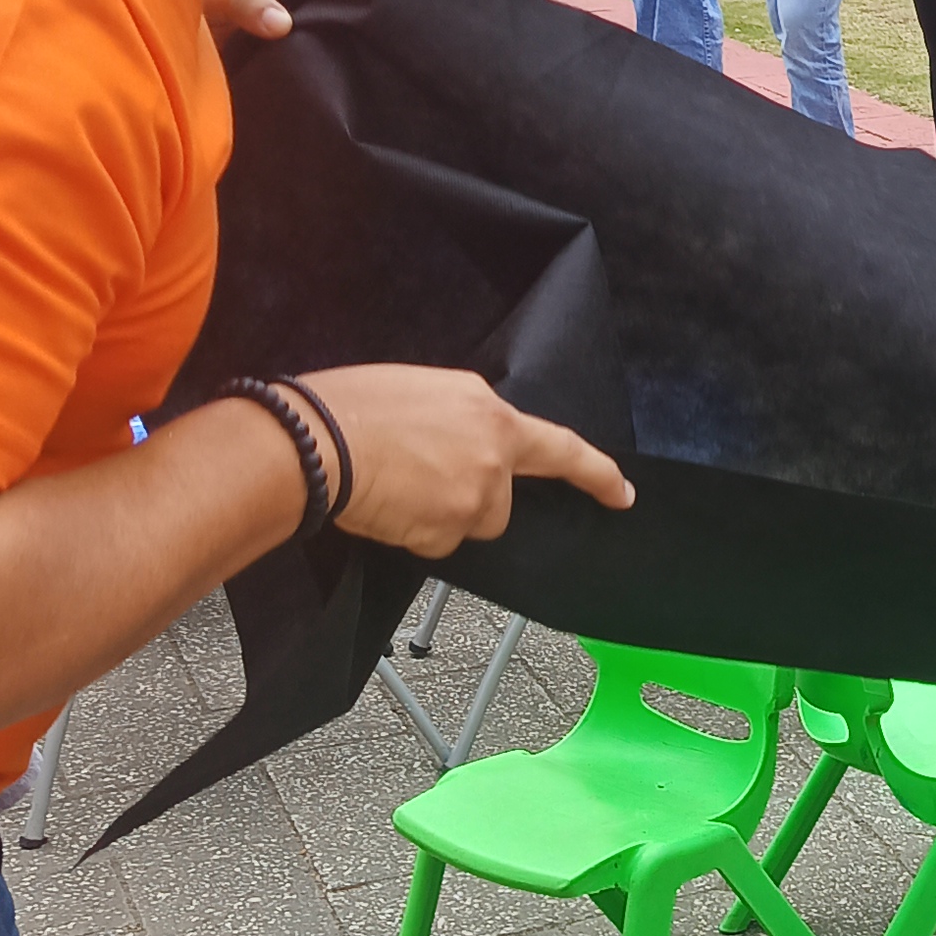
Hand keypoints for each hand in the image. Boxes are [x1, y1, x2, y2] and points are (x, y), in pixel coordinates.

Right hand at [294, 364, 634, 557]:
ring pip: (469, 524)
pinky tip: (385, 505)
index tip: (622, 493)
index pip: (561, 446)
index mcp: (489, 411)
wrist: (313, 440)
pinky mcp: (452, 527)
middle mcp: (495, 452)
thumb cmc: (348, 407)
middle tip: (416, 481)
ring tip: (392, 487)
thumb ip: (460, 419)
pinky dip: (412, 533)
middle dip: (467, 502)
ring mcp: (478, 493)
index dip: (596, 473)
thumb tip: (462, 444)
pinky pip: (436, 543)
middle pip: (499, 502)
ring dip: (438, 518)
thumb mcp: (420, 391)